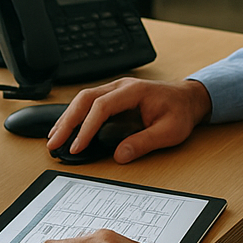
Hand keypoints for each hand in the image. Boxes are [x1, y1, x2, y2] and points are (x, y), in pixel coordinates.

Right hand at [47, 77, 211, 163]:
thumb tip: (119, 155)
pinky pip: (88, 103)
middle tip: (55, 143)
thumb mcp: (169, 131)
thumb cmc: (180, 112)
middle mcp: (121, 87)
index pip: (102, 106)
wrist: (188, 99)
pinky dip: (74, 116)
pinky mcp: (113, 97)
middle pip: (85, 98)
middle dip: (67, 121)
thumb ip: (144, 142)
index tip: (78, 146)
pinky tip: (66, 129)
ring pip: (83, 99)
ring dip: (67, 118)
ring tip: (54, 139)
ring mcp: (115, 90)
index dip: (87, 126)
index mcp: (134, 91)